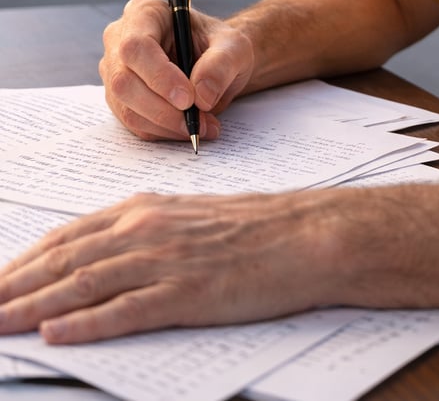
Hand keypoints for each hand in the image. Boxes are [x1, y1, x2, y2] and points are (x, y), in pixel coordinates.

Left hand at [0, 191, 331, 342]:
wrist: (305, 233)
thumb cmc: (255, 227)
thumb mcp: (189, 216)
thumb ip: (145, 231)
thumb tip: (102, 255)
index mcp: (145, 208)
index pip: (68, 237)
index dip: (25, 262)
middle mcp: (145, 229)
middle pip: (63, 261)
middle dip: (13, 287)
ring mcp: (164, 260)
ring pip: (82, 284)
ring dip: (30, 307)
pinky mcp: (186, 293)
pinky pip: (124, 311)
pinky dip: (84, 324)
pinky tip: (54, 334)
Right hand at [99, 0, 254, 142]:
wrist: (216, 63)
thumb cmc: (220, 46)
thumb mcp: (234, 46)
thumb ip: (221, 64)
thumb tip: (202, 95)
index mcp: (145, 13)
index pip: (137, 45)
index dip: (159, 76)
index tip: (188, 99)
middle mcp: (120, 40)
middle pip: (124, 80)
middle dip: (162, 108)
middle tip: (197, 121)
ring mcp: (116, 70)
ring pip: (126, 107)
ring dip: (164, 124)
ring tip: (201, 126)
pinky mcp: (120, 98)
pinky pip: (132, 122)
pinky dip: (162, 132)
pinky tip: (187, 128)